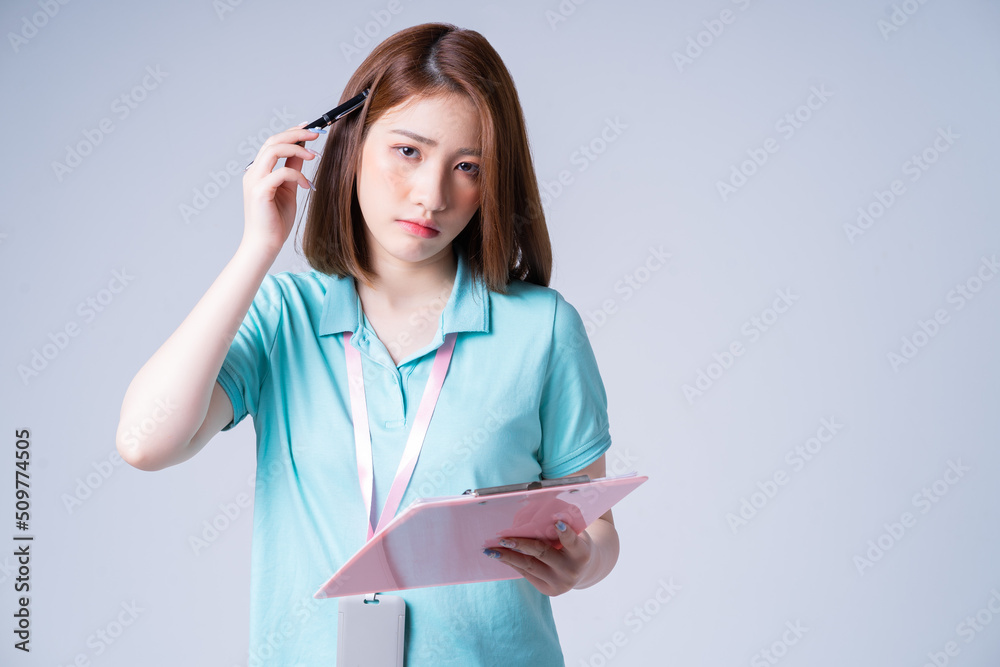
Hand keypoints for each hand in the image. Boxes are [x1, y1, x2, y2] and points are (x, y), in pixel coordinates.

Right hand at [241, 123, 321, 253]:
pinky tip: (306, 185)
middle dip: (295, 134)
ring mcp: (254, 181)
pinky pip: (280, 173)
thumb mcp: (289, 190)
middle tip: (316, 134)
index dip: (291, 133)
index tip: (309, 128)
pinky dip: (297, 175)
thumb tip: (303, 153)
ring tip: (314, 155)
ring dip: (296, 149)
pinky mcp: (259, 191)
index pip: (273, 143)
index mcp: (259, 171)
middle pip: (272, 141)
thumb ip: (293, 170)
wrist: (266, 244)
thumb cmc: (276, 221)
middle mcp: (254, 173)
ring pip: (273, 150)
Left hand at [484, 520, 593, 596]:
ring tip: (491, 550)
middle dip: (521, 544)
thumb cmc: (575, 544)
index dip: (565, 532)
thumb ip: (564, 525)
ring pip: (529, 566)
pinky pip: (527, 574)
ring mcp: (559, 583)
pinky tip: (500, 556)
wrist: (583, 570)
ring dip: (508, 556)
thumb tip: (539, 505)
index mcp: (582, 554)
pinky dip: (513, 563)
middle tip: (502, 538)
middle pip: (542, 553)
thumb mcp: (577, 533)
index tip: (556, 521)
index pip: (572, 541)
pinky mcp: (548, 590)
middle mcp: (571, 571)